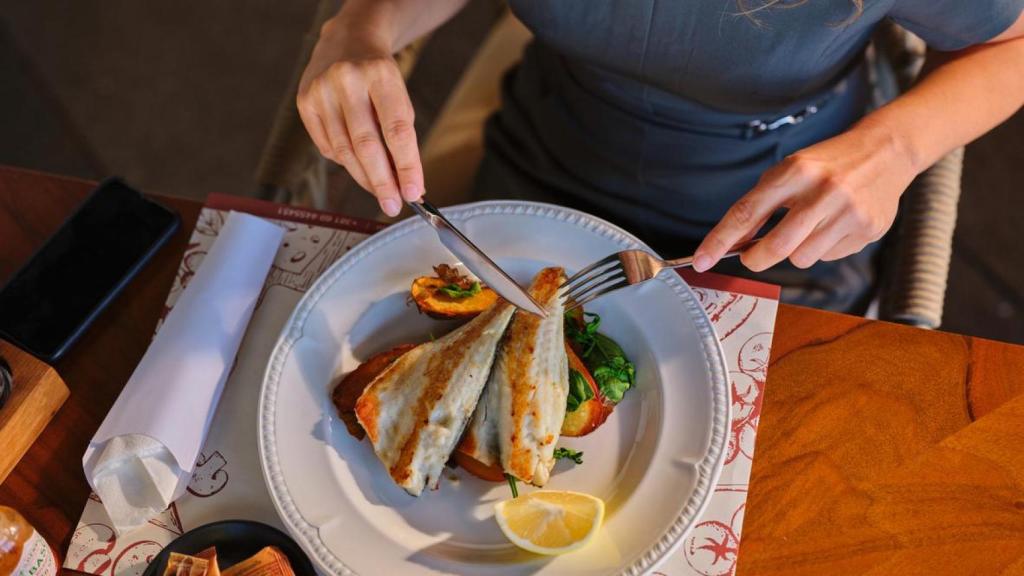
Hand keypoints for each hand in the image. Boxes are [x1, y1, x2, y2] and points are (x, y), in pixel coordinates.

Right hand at [296, 16, 423, 216]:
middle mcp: (347, 80)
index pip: (397, 130)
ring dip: (364, 178)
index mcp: (380, 74)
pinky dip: (345, 162)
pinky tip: (357, 165)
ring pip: (344, 151)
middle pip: (366, 145)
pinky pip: (327, 147)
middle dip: (382, 182)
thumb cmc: (380, 76)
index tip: (415, 192)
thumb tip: (406, 184)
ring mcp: (321, 90)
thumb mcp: (398, 94)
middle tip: (393, 205)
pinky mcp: (304, 101)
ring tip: (381, 193)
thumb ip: (401, 137)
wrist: (347, 40)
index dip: (407, 166)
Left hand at [693, 124, 917, 271]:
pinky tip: (835, 226)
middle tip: (751, 257)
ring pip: (801, 258)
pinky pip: (828, 257)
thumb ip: (762, 204)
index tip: (701, 260)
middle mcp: (823, 191)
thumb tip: (735, 243)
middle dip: (756, 259)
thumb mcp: (791, 170)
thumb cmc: (828, 164)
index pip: (747, 212)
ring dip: (795, 251)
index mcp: (795, 171)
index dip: (720, 240)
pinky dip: (823, 248)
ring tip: (810, 227)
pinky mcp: (868, 229)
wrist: (886, 151)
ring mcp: (848, 212)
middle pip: (776, 247)